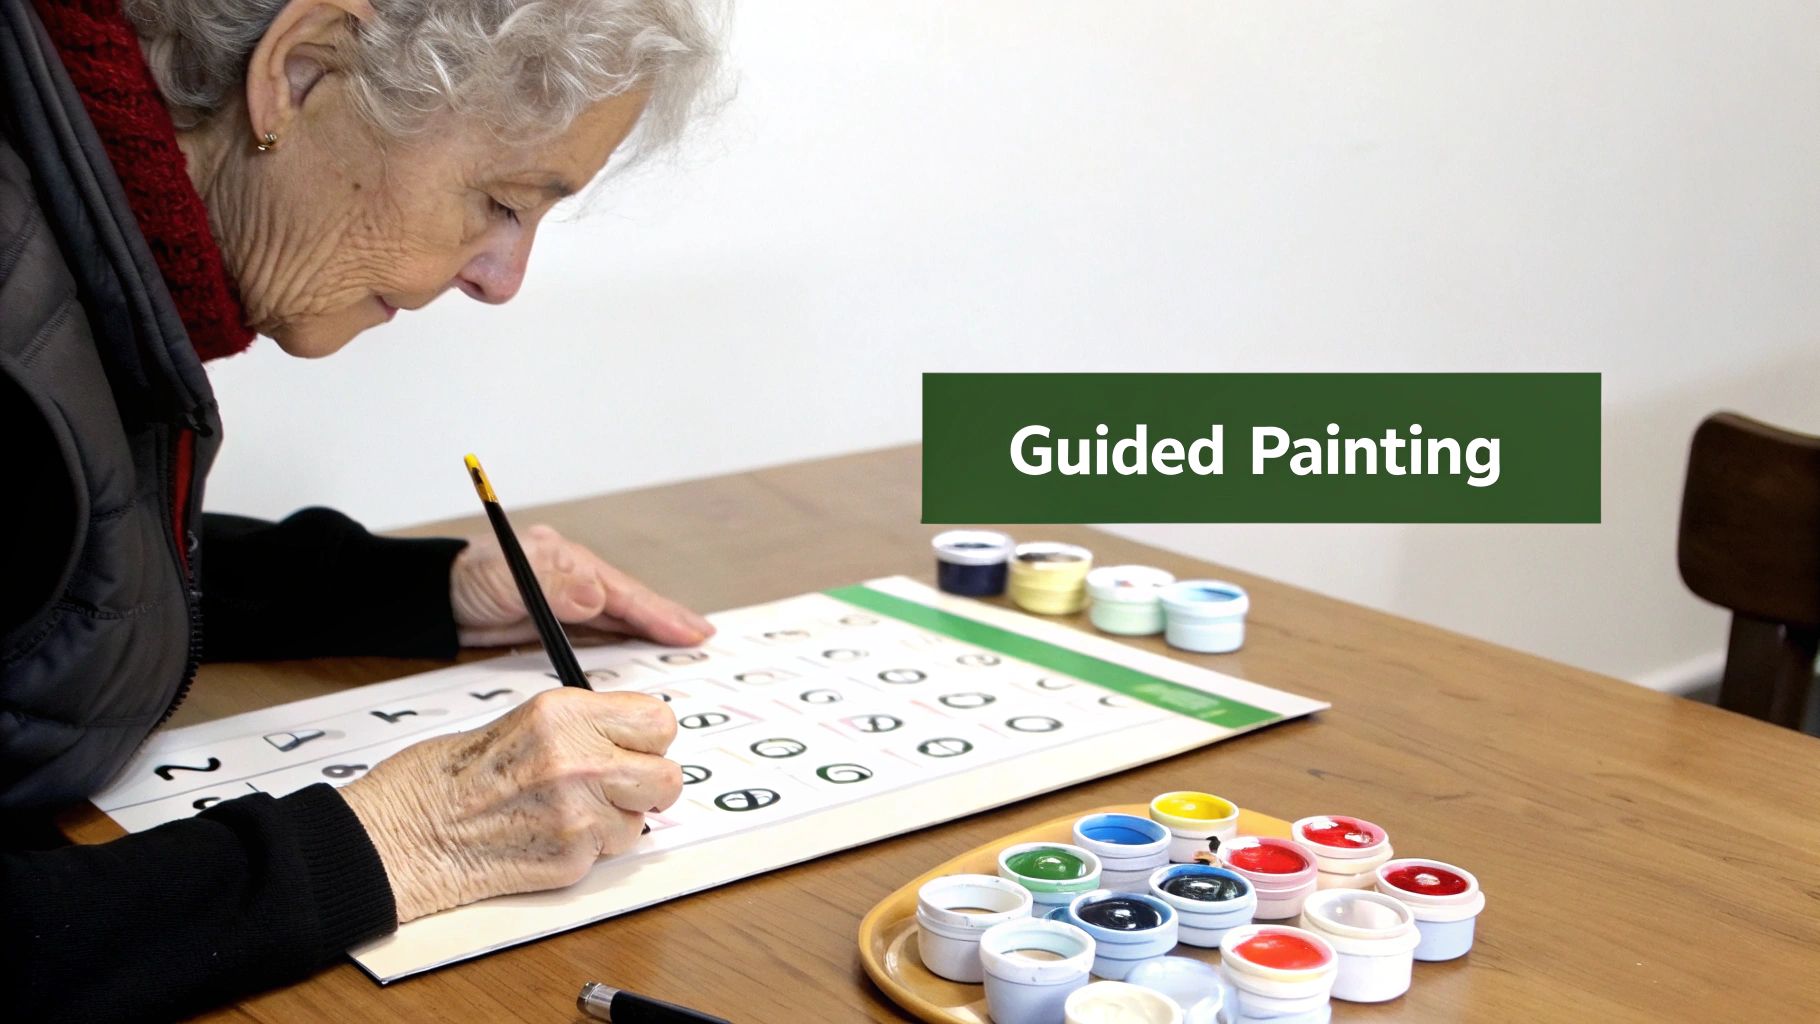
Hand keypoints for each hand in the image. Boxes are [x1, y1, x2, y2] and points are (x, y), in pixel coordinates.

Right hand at [340, 687, 682, 921]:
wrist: (403, 834)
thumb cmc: (445, 778)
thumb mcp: (522, 722)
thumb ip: (582, 728)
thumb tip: (629, 740)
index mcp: (565, 713)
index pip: (657, 721)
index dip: (647, 739)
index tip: (634, 747)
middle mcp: (579, 759)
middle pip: (667, 776)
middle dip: (646, 785)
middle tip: (615, 786)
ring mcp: (578, 813)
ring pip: (640, 821)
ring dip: (614, 821)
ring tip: (562, 812)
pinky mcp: (571, 859)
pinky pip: (609, 854)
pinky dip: (587, 850)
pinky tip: (545, 836)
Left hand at [451, 524, 712, 646]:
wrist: (432, 599)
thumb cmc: (466, 579)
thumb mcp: (505, 579)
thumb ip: (552, 587)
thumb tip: (597, 595)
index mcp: (570, 563)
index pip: (623, 592)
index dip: (659, 613)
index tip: (691, 629)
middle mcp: (575, 579)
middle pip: (631, 602)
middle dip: (668, 619)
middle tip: (704, 636)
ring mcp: (567, 601)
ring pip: (620, 617)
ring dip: (652, 630)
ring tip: (686, 641)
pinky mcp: (554, 623)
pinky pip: (600, 632)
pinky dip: (626, 639)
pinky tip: (642, 649)